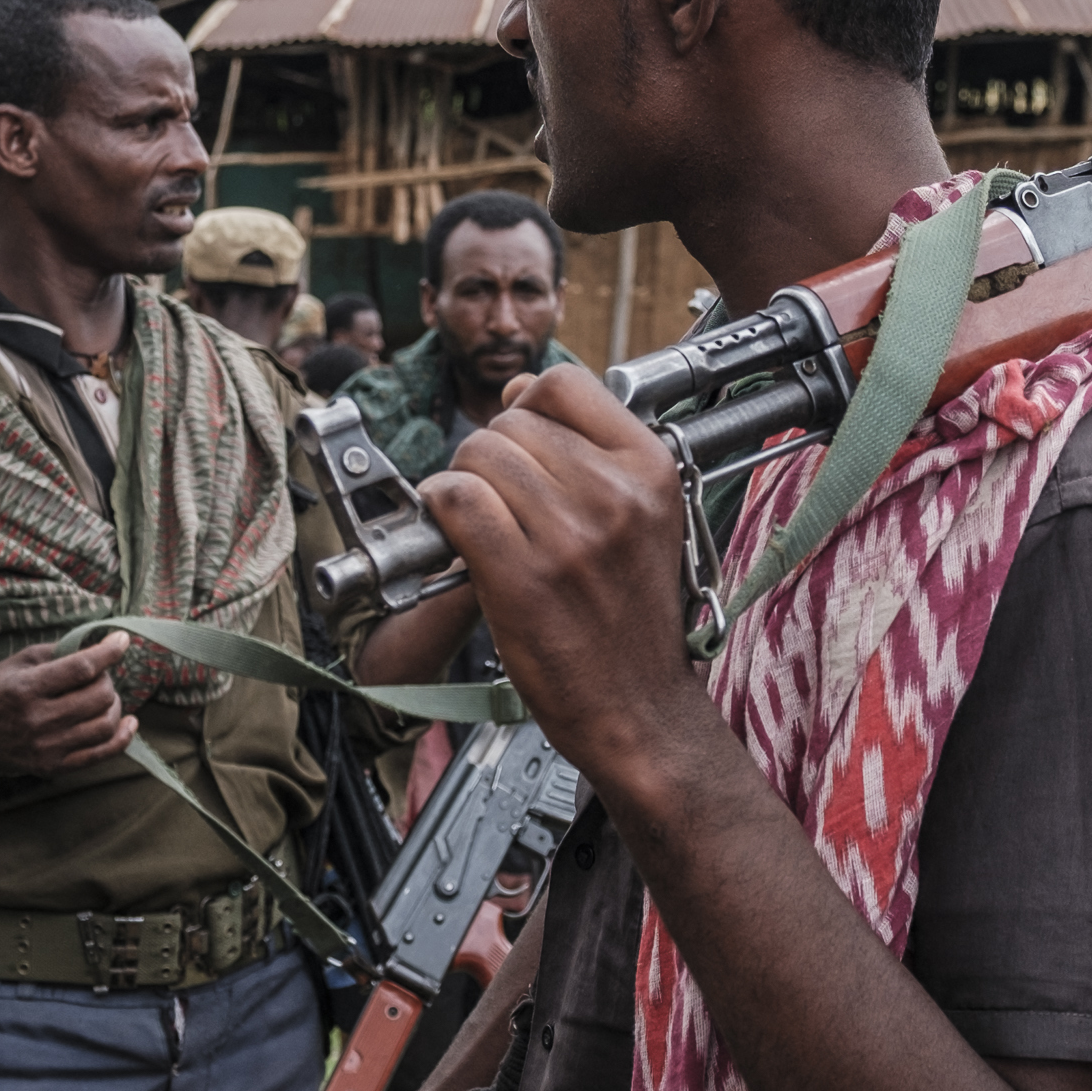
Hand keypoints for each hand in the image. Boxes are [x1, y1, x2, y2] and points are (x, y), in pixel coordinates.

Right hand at [0, 635, 139, 776]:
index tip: (122, 640)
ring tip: (105, 698)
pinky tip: (130, 723)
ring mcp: (46, 747)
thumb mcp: (14, 663)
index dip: (108, 652)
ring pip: (104, 724)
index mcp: (26, 688)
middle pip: (98, 696)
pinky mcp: (51, 766)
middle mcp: (37, 719)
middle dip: (107, 680)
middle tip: (98, 676)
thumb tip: (95, 644)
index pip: (81, 668)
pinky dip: (122, 738)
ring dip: (115, 706)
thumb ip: (55, 653)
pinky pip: (100, 755)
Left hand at [424, 364, 715, 793]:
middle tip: (500, 501)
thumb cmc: (633, 618)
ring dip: (463, 484)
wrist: (639, 707)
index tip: (524, 439)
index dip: (529, 403)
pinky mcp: (522, 577)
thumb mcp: (646, 518)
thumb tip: (520, 395)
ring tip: (483, 524)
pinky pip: (455, 500)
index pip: (565, 383)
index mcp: (651, 470)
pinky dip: (441, 511)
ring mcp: (569, 536)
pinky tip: (458, 538)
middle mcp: (614, 495)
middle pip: (511, 421)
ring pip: (477, 456)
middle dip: (490, 453)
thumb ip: (594, 452)